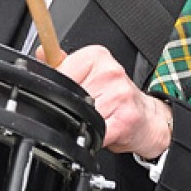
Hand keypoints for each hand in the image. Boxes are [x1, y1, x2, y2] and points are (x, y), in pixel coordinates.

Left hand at [49, 44, 171, 156]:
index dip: (57, 89)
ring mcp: (119, 94)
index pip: (61, 72)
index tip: (65, 94)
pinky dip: (93, 137)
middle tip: (84, 108)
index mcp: (97, 56)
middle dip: (71, 108)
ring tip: (94, 118)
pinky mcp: (125, 119)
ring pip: (81, 115)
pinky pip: (95, 133)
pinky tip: (102, 130)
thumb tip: (41, 53)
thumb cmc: (118, 96)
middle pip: (70, 96)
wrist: (149, 117)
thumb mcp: (90, 73)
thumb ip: (64, 64)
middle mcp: (110, 72)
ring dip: (82, 123)